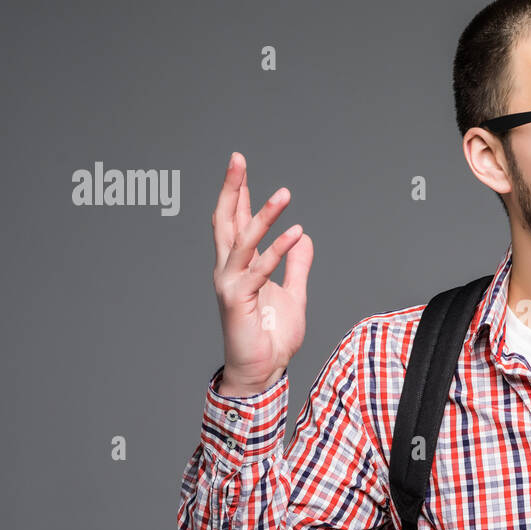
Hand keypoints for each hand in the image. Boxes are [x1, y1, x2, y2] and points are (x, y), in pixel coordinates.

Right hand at [211, 152, 313, 392]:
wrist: (262, 371)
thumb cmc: (271, 337)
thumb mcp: (293, 294)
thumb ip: (296, 266)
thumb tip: (304, 238)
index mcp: (240, 266)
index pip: (235, 222)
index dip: (238, 193)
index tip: (240, 165)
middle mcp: (229, 270)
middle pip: (226, 220)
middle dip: (232, 188)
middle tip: (237, 158)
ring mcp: (231, 283)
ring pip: (244, 240)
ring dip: (264, 214)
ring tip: (284, 193)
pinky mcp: (239, 299)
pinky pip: (261, 269)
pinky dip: (280, 250)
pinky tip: (297, 232)